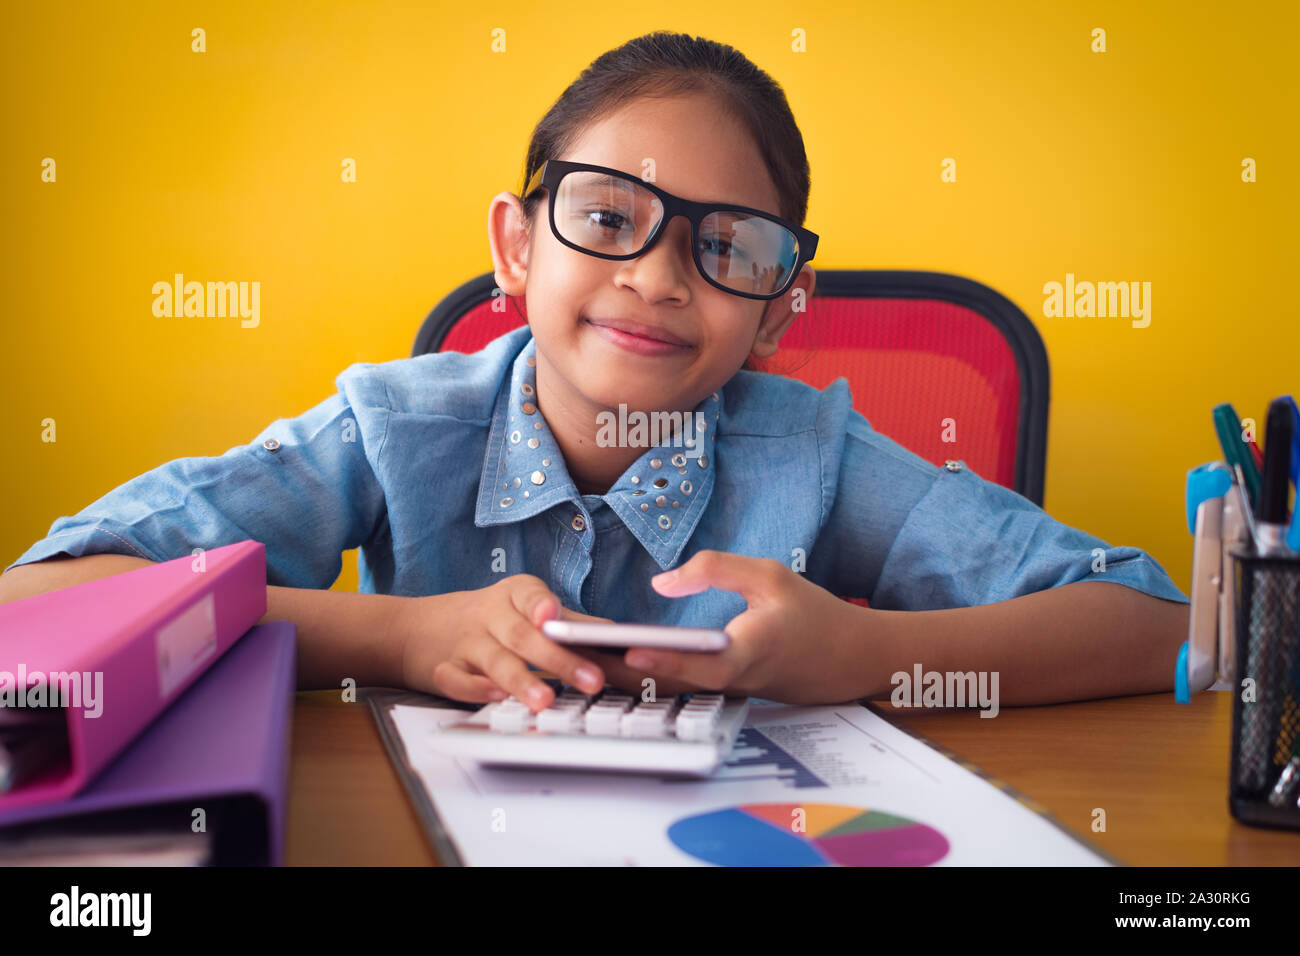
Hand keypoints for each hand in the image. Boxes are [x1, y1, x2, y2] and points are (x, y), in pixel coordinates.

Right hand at [395, 575, 614, 710]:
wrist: (422, 628)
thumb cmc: (493, 620)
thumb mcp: (529, 610)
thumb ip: (572, 623)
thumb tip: (618, 636)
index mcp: (513, 595)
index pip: (529, 595)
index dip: (542, 606)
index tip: (553, 617)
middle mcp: (488, 615)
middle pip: (521, 636)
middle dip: (558, 660)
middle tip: (592, 680)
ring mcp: (465, 643)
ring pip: (494, 661)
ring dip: (521, 681)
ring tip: (546, 701)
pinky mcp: (443, 669)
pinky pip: (456, 681)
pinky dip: (475, 689)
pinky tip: (496, 698)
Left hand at [581, 550, 870, 704]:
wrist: (847, 659)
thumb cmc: (811, 614)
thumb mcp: (770, 575)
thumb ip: (716, 570)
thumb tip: (661, 584)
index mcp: (747, 653)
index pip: (698, 661)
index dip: (662, 657)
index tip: (626, 648)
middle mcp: (731, 681)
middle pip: (667, 682)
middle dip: (619, 669)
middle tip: (574, 653)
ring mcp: (724, 692)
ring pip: (667, 689)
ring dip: (623, 675)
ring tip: (577, 654)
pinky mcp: (720, 692)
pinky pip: (676, 687)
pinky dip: (642, 676)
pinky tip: (609, 659)